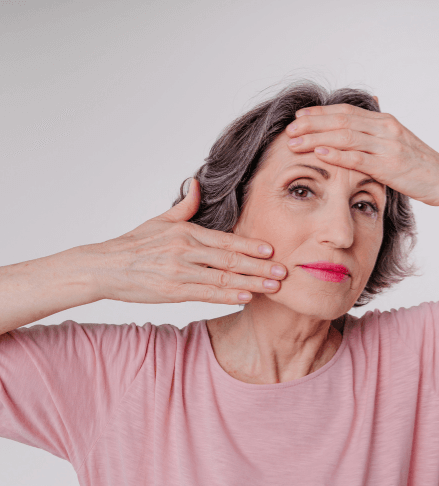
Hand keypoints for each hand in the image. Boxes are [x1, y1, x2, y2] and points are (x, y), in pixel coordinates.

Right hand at [89, 179, 286, 304]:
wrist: (105, 266)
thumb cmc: (134, 244)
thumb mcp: (159, 220)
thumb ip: (184, 206)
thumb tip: (196, 184)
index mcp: (186, 232)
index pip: (225, 240)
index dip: (251, 246)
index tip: (272, 250)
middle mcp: (185, 251)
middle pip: (230, 259)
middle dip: (260, 266)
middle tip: (284, 270)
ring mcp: (180, 272)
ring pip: (223, 278)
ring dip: (251, 283)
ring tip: (273, 287)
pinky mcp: (173, 291)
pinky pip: (206, 293)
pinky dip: (228, 296)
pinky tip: (246, 298)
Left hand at [285, 103, 438, 206]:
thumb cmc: (420, 165)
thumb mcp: (397, 143)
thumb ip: (377, 133)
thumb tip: (362, 120)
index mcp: (385, 121)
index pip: (346, 112)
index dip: (320, 113)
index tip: (299, 116)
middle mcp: (385, 129)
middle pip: (341, 121)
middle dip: (312, 124)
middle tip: (289, 129)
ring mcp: (388, 146)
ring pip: (345, 137)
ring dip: (316, 139)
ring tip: (295, 142)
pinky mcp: (389, 166)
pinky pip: (358, 158)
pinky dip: (336, 155)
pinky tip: (319, 155)